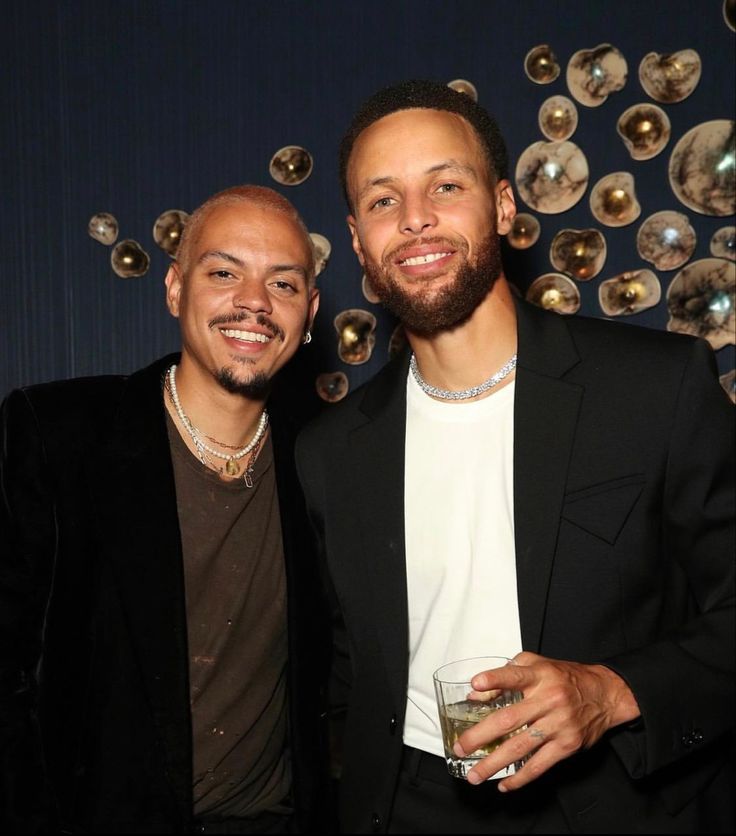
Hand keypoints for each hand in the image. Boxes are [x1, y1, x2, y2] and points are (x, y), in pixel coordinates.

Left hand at [454, 651, 639, 790]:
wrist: (604, 694)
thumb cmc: (564, 678)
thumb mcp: (537, 666)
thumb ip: (507, 675)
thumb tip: (477, 693)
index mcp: (539, 675)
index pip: (514, 675)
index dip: (494, 679)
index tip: (476, 685)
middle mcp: (548, 699)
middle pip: (509, 719)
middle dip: (481, 735)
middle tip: (461, 747)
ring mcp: (559, 723)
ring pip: (521, 746)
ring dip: (495, 763)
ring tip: (475, 774)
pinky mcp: (567, 745)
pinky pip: (540, 765)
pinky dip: (520, 777)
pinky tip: (504, 783)